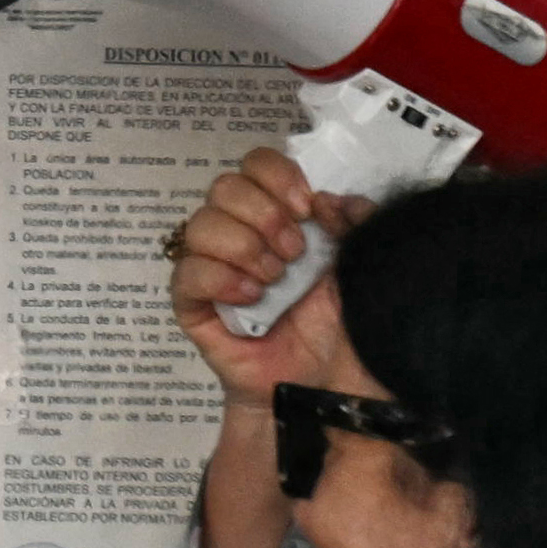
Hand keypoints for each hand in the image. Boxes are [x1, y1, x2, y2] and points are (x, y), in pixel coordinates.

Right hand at [169, 147, 364, 396]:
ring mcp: (211, 267)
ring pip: (200, 224)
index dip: (277, 175)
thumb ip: (355, 223)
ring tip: (275, 279)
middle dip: (263, 214)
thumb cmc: (339, 325)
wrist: (325, 383)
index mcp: (277, 215)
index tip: (306, 209)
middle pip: (223, 186)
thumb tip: (328, 199)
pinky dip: (222, 279)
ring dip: (244, 247)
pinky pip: (187, 273)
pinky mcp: (192, 304)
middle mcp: (239, 233)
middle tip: (294, 253)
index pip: (256, 164)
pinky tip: (252, 298)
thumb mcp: (360, 266)